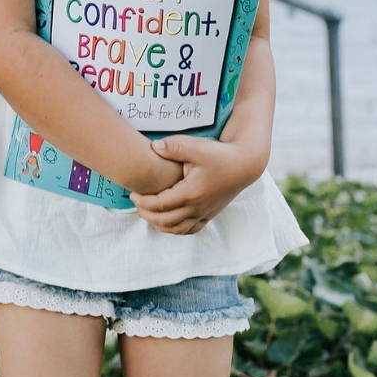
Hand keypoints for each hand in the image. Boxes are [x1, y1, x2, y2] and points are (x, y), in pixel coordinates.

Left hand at [128, 135, 261, 234]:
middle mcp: (197, 207)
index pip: (160, 205)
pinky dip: (175, 229)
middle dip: (147, 214)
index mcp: (191, 193)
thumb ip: (173, 147)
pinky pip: (190, 229)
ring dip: (159, 224)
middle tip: (135, 203)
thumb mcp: (196, 147)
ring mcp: (204, 213)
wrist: (244, 165)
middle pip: (165, 221)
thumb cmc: (218, 154)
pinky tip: (166, 221)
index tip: (132, 194)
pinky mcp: (210, 214)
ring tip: (146, 212)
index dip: (143, 202)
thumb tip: (153, 147)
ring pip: (177, 229)